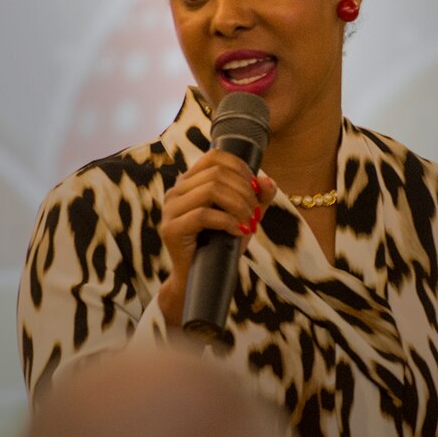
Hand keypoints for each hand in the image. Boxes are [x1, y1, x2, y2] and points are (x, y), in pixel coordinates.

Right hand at [153, 151, 276, 322]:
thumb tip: (267, 180)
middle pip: (217, 174)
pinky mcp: (171, 229)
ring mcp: (171, 209)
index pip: (214, 157)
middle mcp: (177, 191)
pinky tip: (238, 232)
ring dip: (238, 206)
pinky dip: (227, 221)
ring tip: (249, 222)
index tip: (255, 190)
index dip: (240, 168)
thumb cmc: (220, 246)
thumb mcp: (244, 217)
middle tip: (256, 214)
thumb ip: (258, 198)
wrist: (200, 279)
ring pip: (211, 190)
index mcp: (190, 182)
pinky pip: (203, 215)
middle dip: (245, 192)